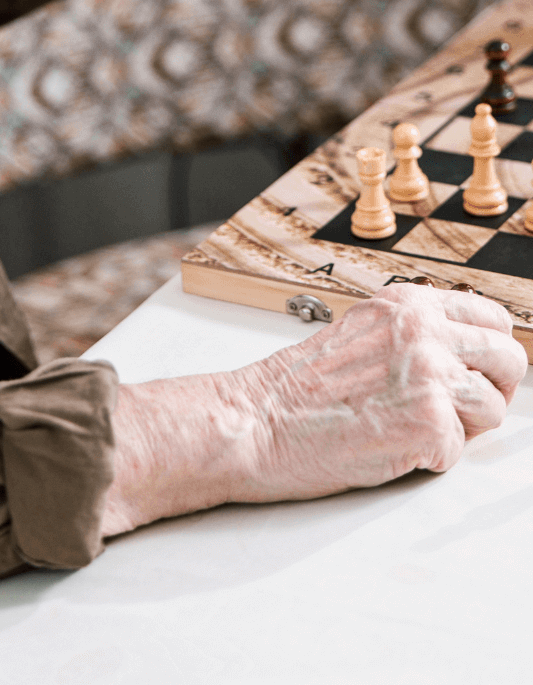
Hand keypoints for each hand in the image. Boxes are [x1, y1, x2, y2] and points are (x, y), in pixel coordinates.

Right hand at [102, 284, 525, 535]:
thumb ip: (412, 332)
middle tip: (464, 410)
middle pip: (509, 359)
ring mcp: (431, 375)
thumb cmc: (297, 387)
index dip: (489, 352)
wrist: (256, 421)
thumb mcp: (362, 331)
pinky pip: (460, 450)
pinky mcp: (430, 423)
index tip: (477, 372)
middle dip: (493, 390)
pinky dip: (431, 458)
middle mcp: (425, 330)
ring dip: (463, 428)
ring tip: (413, 430)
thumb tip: (466, 350)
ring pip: (494, 408)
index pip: (491, 318)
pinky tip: (391, 447)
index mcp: (408, 303)